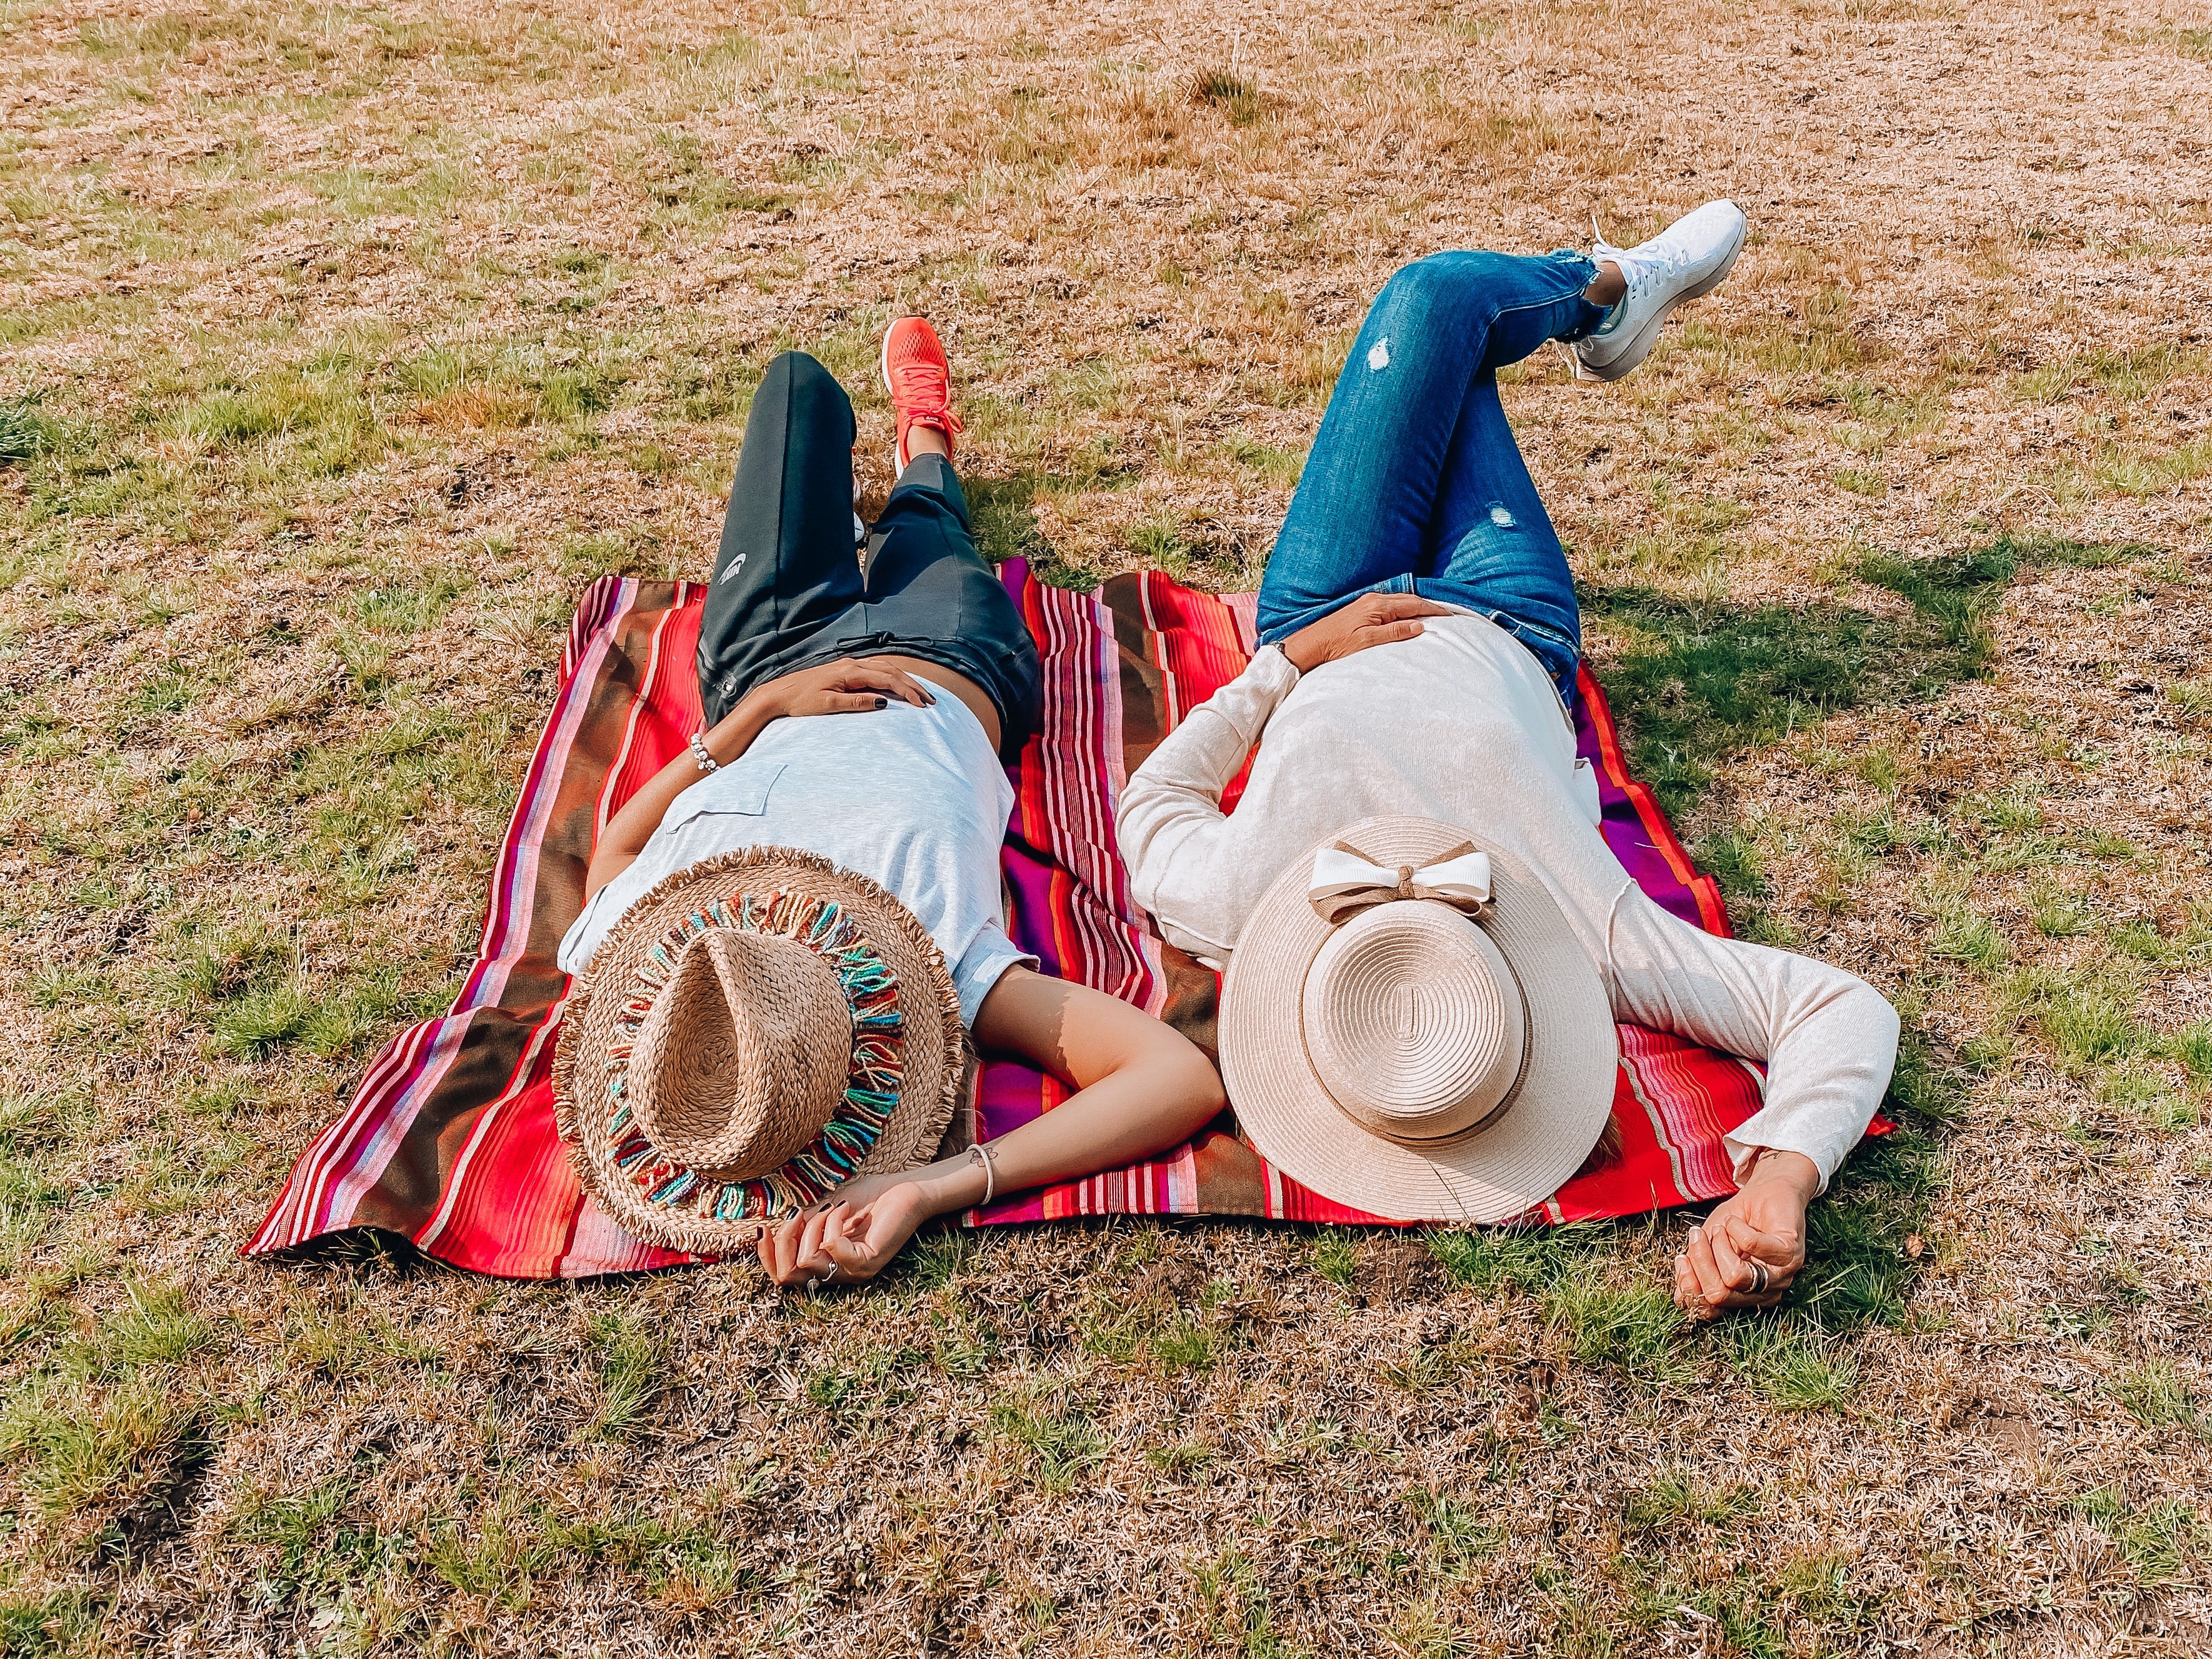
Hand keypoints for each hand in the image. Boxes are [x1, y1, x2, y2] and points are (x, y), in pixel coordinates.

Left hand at [754, 657, 935, 721]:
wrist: (778, 694)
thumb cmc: (800, 701)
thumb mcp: (828, 705)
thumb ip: (857, 702)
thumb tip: (884, 703)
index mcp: (850, 671)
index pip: (888, 679)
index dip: (908, 692)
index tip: (923, 705)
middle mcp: (852, 664)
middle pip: (891, 671)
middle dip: (913, 686)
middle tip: (931, 701)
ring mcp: (849, 665)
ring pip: (886, 668)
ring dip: (905, 680)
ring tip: (921, 694)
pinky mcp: (846, 670)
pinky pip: (876, 669)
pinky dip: (893, 676)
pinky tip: (899, 684)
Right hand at [754, 1180, 937, 1289]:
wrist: (905, 1190)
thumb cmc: (868, 1199)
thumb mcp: (825, 1211)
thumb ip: (802, 1225)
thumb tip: (772, 1229)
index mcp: (825, 1265)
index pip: (783, 1277)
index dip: (766, 1256)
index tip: (763, 1228)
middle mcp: (837, 1275)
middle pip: (788, 1277)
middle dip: (783, 1241)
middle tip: (797, 1213)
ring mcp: (852, 1272)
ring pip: (807, 1260)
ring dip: (813, 1224)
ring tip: (834, 1205)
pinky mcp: (867, 1262)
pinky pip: (831, 1247)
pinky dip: (832, 1221)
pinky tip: (846, 1208)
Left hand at [1279, 593, 1455, 673]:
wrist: (1311, 645)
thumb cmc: (1336, 645)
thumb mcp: (1368, 642)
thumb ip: (1394, 632)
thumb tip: (1419, 626)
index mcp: (1377, 605)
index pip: (1413, 604)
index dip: (1433, 609)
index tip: (1449, 615)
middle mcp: (1373, 600)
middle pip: (1408, 600)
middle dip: (1428, 606)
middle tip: (1446, 614)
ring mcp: (1366, 603)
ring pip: (1399, 602)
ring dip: (1416, 607)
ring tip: (1431, 615)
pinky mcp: (1361, 609)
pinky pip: (1390, 606)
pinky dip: (1403, 609)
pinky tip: (1407, 617)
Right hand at [1672, 1150, 1816, 1319]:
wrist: (1768, 1191)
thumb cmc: (1738, 1220)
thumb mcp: (1709, 1245)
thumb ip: (1696, 1270)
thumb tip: (1679, 1295)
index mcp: (1743, 1295)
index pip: (1711, 1309)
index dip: (1690, 1287)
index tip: (1681, 1259)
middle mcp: (1764, 1293)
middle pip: (1720, 1295)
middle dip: (1700, 1262)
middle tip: (1698, 1236)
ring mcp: (1781, 1275)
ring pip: (1735, 1276)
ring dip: (1718, 1245)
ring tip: (1721, 1228)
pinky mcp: (1790, 1253)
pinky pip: (1751, 1246)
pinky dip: (1735, 1228)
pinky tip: (1736, 1221)